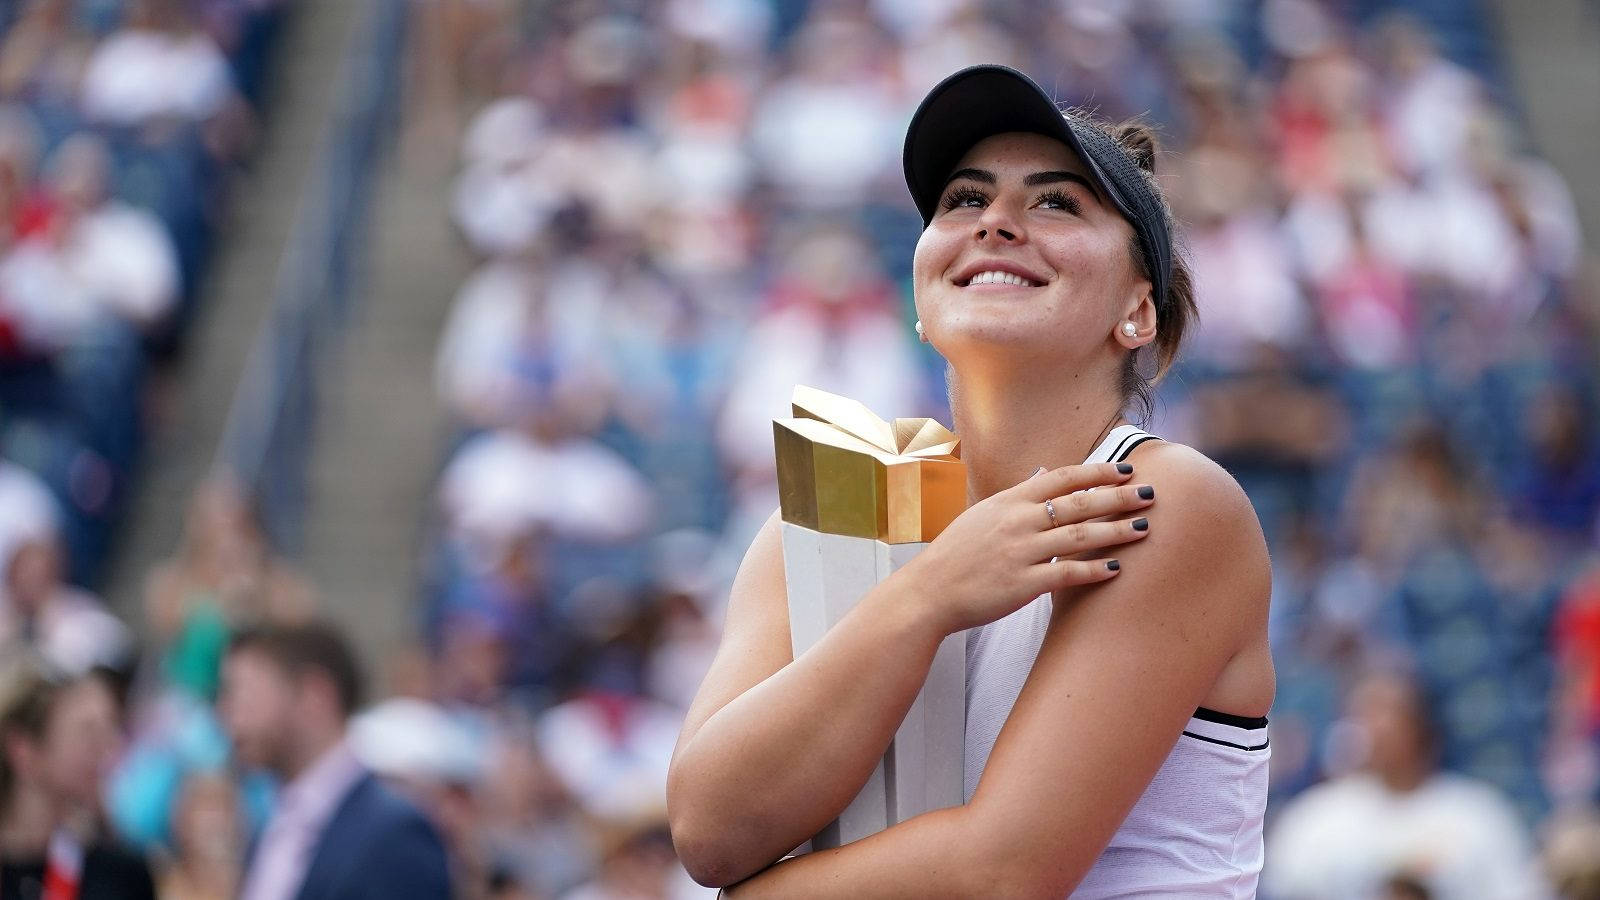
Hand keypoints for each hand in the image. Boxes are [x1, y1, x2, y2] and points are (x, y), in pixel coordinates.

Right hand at [899, 462, 1155, 634]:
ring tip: (1144, 529)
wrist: (928, 592)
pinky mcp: (1021, 585)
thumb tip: (1044, 473)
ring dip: (1115, 531)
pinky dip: (1092, 570)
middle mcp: (1017, 521)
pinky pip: (1065, 574)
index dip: (1098, 472)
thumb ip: (1017, 495)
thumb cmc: (955, 554)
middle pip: (1078, 503)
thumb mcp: (983, 514)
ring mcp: (1020, 552)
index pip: (1062, 478)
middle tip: (1151, 494)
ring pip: (1078, 536)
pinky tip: (1115, 569)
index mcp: (1009, 501)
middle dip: (1119, 497)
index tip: (1126, 470)